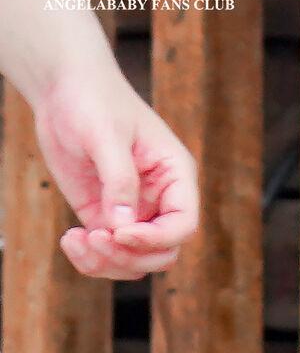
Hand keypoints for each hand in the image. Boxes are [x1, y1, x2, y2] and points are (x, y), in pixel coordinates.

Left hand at [31, 59, 198, 279]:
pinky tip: (70, 240)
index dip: (157, 238)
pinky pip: (107, 255)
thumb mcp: (106, 134)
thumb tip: (122, 227)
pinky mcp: (105, 218)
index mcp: (175, 176)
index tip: (120, 233)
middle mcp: (160, 200)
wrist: (63, 89)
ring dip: (107, 263)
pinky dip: (89, 259)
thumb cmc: (93, 99)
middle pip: (161, 253)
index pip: (183, 224)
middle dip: (129, 255)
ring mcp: (133, 213)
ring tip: (76, 240)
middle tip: (94, 238)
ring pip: (135, 262)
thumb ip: (119, 180)